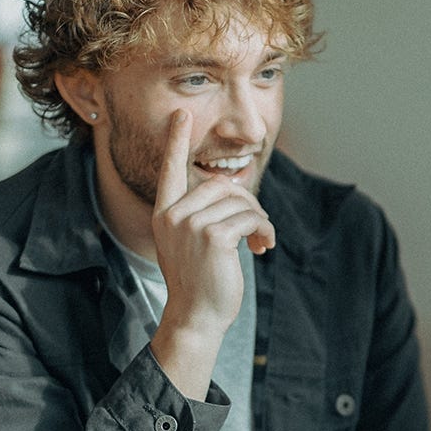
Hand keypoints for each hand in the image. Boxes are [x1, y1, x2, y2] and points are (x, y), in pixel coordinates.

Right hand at [149, 109, 276, 397]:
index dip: (176, 141)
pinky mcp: (213, 237)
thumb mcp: (192, 244)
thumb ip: (205, 215)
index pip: (170, 170)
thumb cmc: (200, 282)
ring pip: (240, 201)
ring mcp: (191, 225)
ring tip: (260, 242)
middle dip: (247, 204)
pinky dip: (265, 231)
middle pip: (222, 185)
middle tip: (257, 229)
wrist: (196, 317)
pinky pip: (251, 218)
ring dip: (259, 220)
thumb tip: (235, 190)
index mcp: (165, 214)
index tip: (181, 113)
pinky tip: (263, 248)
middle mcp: (174, 215)